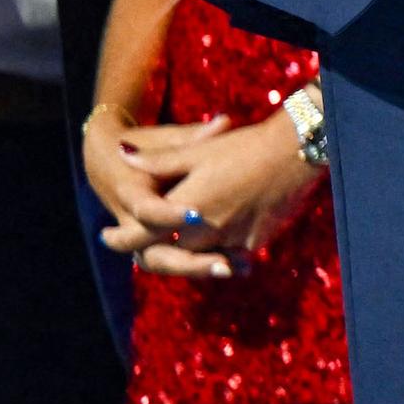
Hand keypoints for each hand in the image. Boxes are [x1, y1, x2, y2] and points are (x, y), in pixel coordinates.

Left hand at [99, 114, 323, 277]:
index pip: (140, 236)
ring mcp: (232, 239)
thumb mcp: (198, 151)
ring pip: (199, 257)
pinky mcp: (255, 243)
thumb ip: (159, 161)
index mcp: (185, 206)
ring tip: (183, 241)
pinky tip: (221, 242)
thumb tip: (122, 155)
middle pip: (168, 253)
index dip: (120, 240)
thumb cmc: (243, 146)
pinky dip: (221, 251)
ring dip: (187, 254)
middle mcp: (205, 230)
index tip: (108, 236)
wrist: (295, 151)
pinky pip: (229, 254)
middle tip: (144, 242)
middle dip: (155, 250)